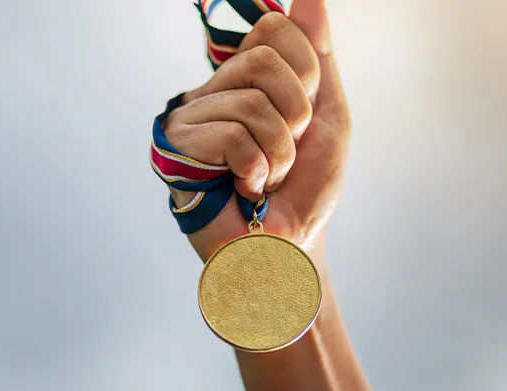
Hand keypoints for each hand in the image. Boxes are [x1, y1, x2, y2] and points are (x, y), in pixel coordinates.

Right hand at [163, 0, 349, 260]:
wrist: (290, 245)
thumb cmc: (306, 187)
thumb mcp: (327, 116)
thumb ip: (318, 57)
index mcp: (249, 76)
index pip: (275, 29)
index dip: (307, 74)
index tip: (304, 116)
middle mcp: (216, 88)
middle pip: (265, 62)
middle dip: (297, 116)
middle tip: (286, 152)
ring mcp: (193, 116)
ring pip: (254, 103)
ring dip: (280, 152)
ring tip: (267, 176)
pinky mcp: (179, 149)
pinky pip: (234, 135)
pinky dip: (257, 169)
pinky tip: (246, 188)